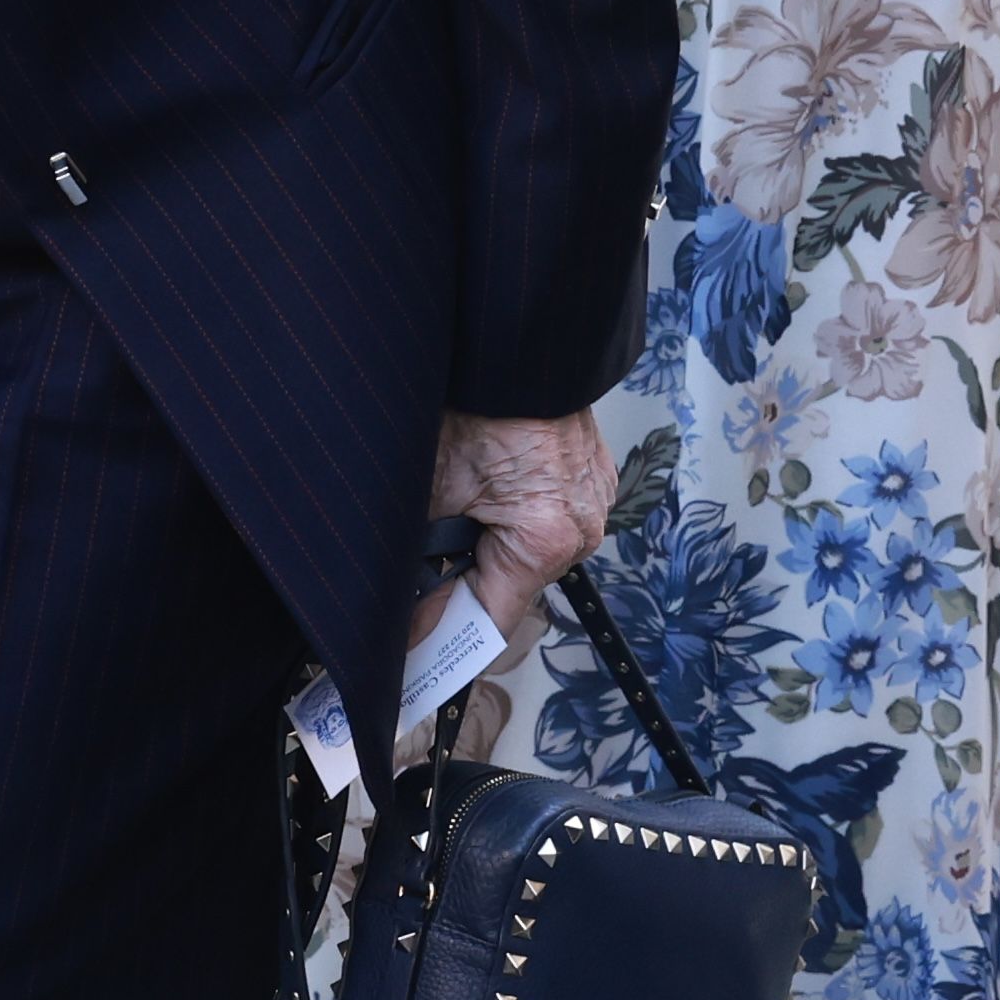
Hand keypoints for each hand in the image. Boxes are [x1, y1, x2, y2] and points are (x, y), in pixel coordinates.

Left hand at [431, 407, 612, 647]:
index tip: (409, 656)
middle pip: (510, 585)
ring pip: (524, 548)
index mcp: (547, 540)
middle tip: (410, 575)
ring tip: (449, 507)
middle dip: (460, 582)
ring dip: (484, 542)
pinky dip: (508, 511)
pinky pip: (544, 512)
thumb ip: (420, 559)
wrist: (509, 344)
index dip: (445, 638)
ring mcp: (591, 500)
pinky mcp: (588, 476)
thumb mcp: (431, 487)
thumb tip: (407, 617)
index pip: (492, 622)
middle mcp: (582, 528)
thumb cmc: (473, 402)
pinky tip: (479, 485)